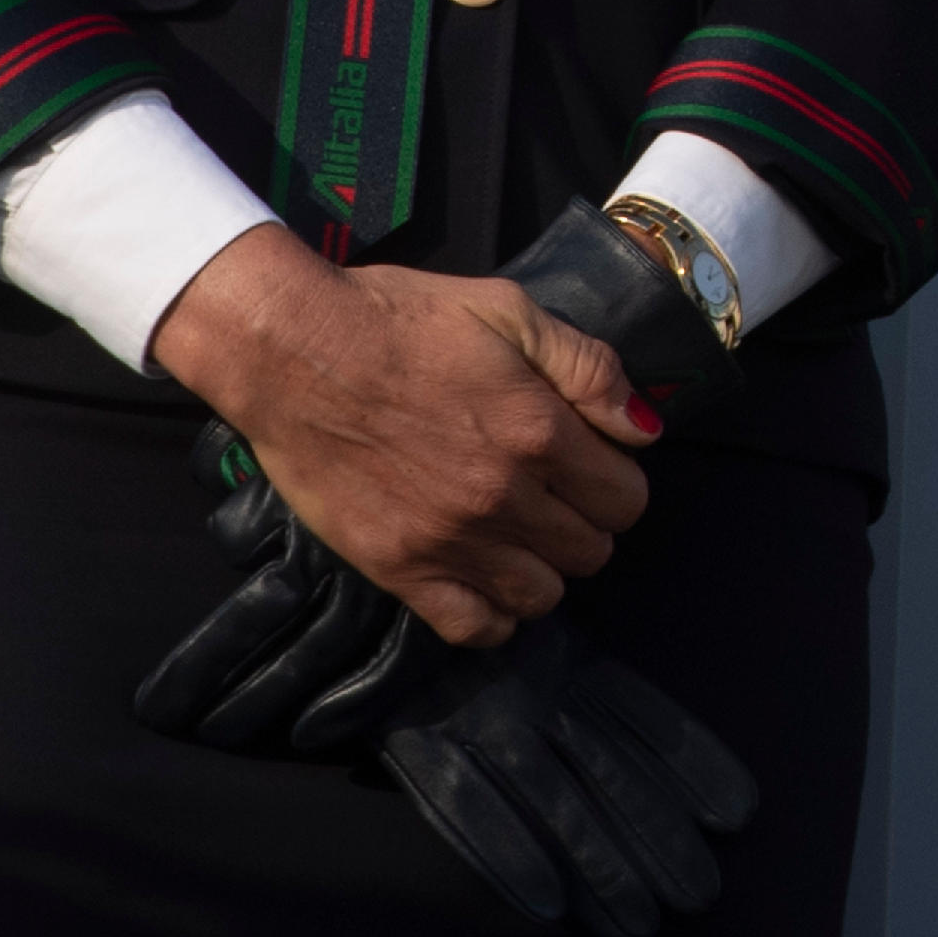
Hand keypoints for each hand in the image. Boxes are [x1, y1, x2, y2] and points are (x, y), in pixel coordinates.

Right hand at [151, 227, 655, 644]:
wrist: (292, 351)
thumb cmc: (402, 319)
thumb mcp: (510, 309)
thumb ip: (589, 368)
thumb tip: (644, 428)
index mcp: (539, 430)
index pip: (627, 498)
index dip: (618, 481)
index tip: (591, 464)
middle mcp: (502, 496)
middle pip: (591, 551)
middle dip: (586, 524)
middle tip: (555, 496)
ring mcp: (449, 540)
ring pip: (541, 597)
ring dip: (545, 569)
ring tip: (521, 535)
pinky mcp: (397, 569)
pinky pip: (471, 628)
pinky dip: (493, 615)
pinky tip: (486, 580)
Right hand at [366, 615, 759, 936]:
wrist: (364, 608)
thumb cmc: (467, 638)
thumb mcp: (542, 650)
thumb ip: (589, 692)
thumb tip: (660, 742)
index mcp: (568, 669)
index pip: (646, 722)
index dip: (692, 767)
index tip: (737, 814)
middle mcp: (536, 699)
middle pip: (612, 776)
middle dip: (657, 838)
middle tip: (700, 897)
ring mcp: (484, 726)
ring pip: (554, 804)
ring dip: (599, 867)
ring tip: (640, 925)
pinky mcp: (427, 750)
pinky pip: (472, 811)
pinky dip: (510, 856)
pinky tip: (548, 906)